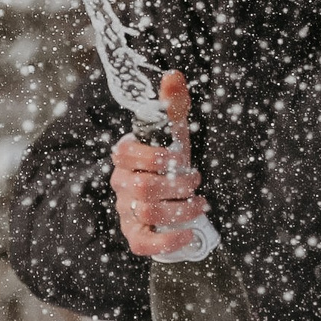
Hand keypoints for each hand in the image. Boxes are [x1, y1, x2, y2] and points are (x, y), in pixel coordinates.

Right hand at [109, 69, 205, 257]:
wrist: (175, 195)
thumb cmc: (172, 159)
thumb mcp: (175, 131)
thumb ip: (172, 103)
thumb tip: (174, 76)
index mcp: (126, 156)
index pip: (126, 154)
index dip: (157, 158)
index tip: (180, 158)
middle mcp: (121, 184)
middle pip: (142, 187)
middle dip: (177, 184)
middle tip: (196, 181)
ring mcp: (126, 211)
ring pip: (148, 213)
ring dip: (181, 209)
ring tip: (199, 203)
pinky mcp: (136, 235)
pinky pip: (143, 244)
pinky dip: (169, 242)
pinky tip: (189, 233)